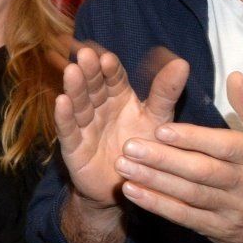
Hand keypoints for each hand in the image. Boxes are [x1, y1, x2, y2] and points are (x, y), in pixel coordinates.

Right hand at [55, 43, 188, 211]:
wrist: (130, 187)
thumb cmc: (145, 149)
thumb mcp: (158, 119)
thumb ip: (165, 93)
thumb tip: (182, 62)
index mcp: (119, 98)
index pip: (113, 78)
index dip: (109, 68)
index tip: (107, 58)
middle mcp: (100, 108)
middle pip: (93, 87)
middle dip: (89, 72)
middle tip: (85, 56)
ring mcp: (85, 126)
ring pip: (79, 104)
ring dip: (75, 88)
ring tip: (72, 72)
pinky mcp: (74, 147)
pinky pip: (68, 130)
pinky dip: (64, 117)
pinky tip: (61, 102)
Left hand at [113, 72, 242, 242]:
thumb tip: (234, 76)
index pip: (225, 147)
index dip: (192, 139)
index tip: (161, 128)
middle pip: (202, 172)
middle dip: (163, 160)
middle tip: (129, 146)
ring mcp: (233, 210)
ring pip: (189, 195)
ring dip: (153, 181)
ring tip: (123, 166)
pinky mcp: (219, 230)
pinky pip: (185, 217)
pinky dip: (157, 205)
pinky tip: (132, 192)